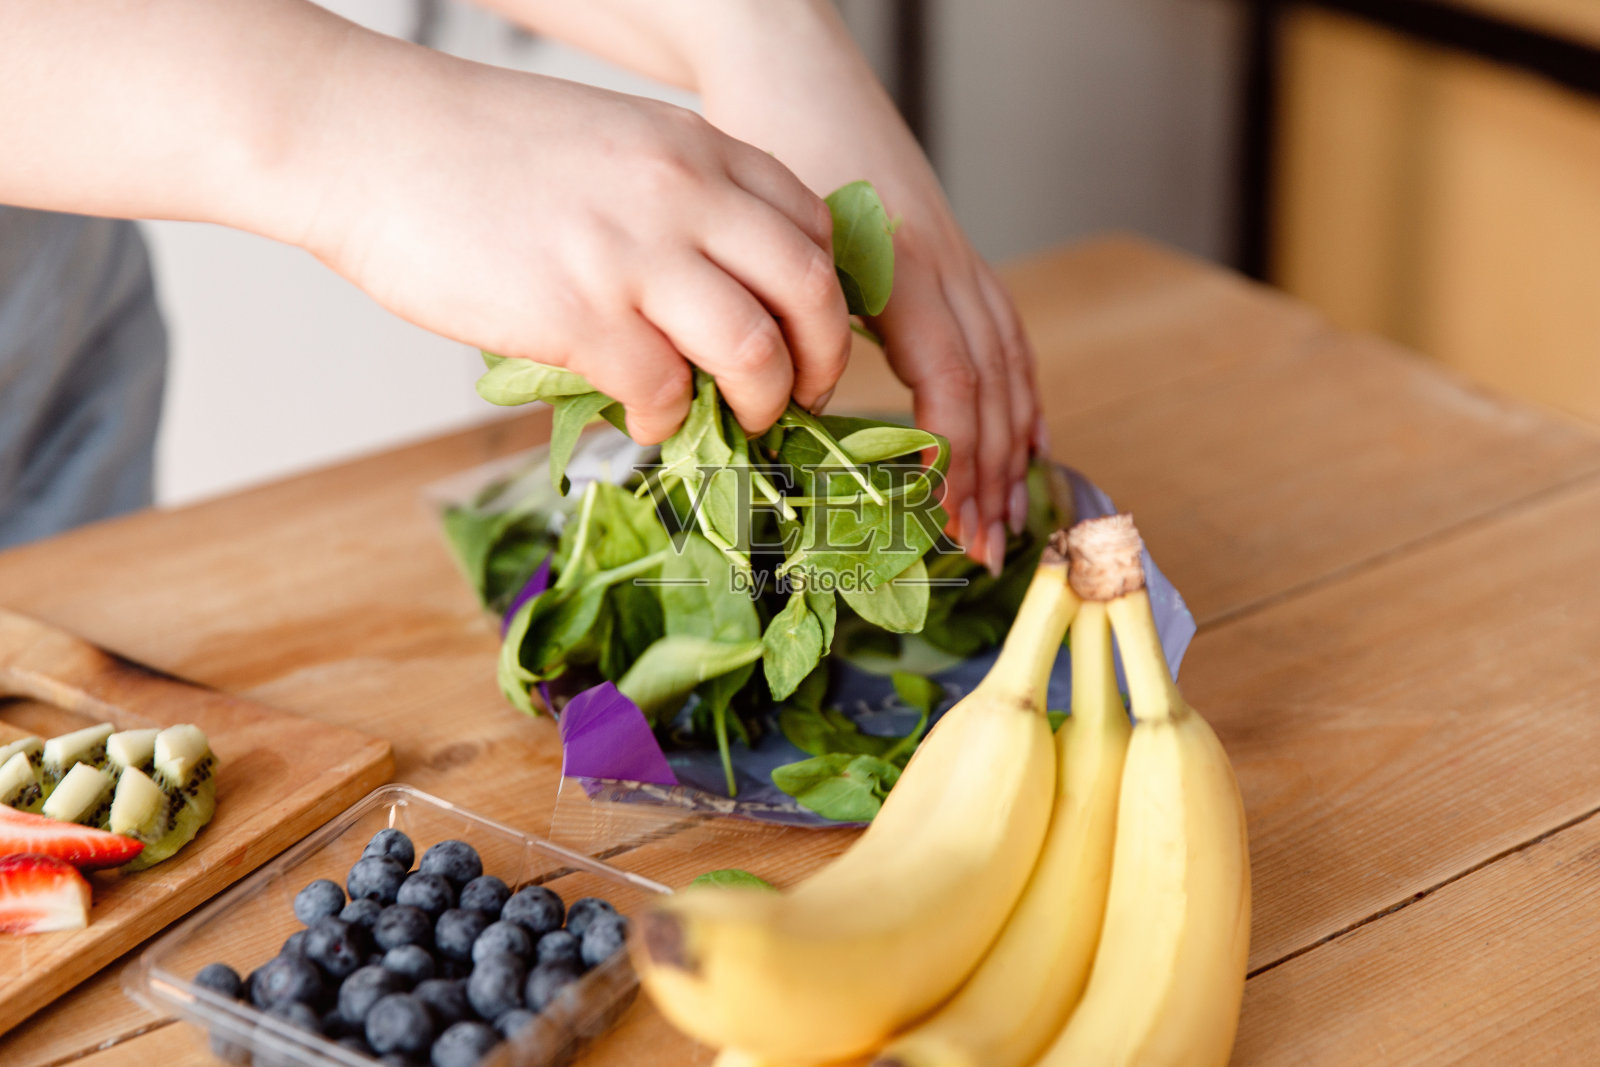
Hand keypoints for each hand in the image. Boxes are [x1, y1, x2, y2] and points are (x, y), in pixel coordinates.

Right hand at [292, 39, 850, 443]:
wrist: (369, 139)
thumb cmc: (476, 149)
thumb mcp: (611, 144)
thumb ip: (676, 204)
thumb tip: (713, 296)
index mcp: (697, 148)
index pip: (814, 228)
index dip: (827, 297)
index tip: (810, 338)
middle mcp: (684, 194)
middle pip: (811, 292)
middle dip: (823, 361)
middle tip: (801, 397)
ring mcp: (636, 255)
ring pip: (757, 350)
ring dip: (760, 403)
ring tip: (736, 422)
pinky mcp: (580, 314)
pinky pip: (666, 391)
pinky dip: (670, 421)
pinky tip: (647, 420)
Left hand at [661, 2, 1040, 571]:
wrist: (791, 67)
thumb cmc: (768, 142)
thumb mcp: (768, 237)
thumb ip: (784, 320)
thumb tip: (773, 422)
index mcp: (903, 267)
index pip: (952, 381)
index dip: (950, 456)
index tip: (938, 515)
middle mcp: (946, 267)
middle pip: (993, 386)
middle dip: (989, 475)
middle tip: (978, 550)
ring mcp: (960, 259)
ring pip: (1010, 367)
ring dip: (1010, 450)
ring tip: (1004, 520)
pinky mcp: (956, 258)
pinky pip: (1006, 338)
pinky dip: (1020, 399)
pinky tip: (1020, 442)